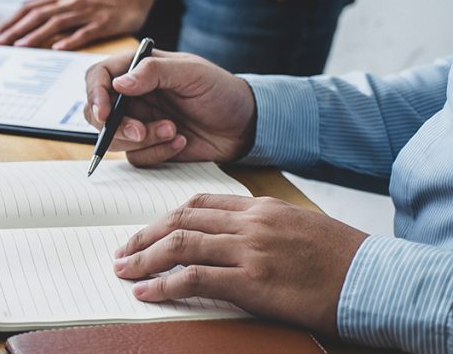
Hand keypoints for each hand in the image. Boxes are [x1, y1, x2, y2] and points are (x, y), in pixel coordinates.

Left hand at [0, 0, 149, 49]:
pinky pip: (84, 33)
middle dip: (16, 29)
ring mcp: (86, 13)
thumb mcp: (68, 1)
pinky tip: (58, 48)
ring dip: (36, 35)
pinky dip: (70, 40)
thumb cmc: (95, 3)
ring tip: (20, 46)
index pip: (29, 8)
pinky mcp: (102, 24)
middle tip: (0, 42)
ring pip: (56, 23)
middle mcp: (69, 3)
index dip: (10, 21)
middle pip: (38, 15)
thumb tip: (22, 21)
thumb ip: (48, 9)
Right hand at [84, 50, 256, 166]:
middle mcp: (133, 96)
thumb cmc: (221, 91)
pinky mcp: (149, 146)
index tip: (105, 114)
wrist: (245, 125)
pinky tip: (181, 142)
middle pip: (97, 112)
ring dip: (142, 140)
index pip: (98, 77)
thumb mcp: (192, 73)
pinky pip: (136, 157)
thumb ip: (154, 72)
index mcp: (137, 70)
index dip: (94, 95)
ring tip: (173, 131)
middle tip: (139, 132)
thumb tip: (118, 84)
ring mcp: (139, 122)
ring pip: (114, 139)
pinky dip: (157, 152)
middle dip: (116, 127)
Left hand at [113, 194, 368, 335]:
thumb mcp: (298, 227)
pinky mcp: (251, 281)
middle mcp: (250, 222)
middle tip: (122, 250)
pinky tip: (146, 292)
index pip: (198, 203)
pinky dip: (163, 285)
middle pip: (181, 219)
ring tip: (123, 270)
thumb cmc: (340, 258)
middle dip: (144, 235)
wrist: (374, 279)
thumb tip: (227, 238)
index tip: (146, 230)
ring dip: (143, 258)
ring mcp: (249, 250)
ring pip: (180, 244)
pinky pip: (193, 279)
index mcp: (260, 206)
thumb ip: (260, 227)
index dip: (165, 217)